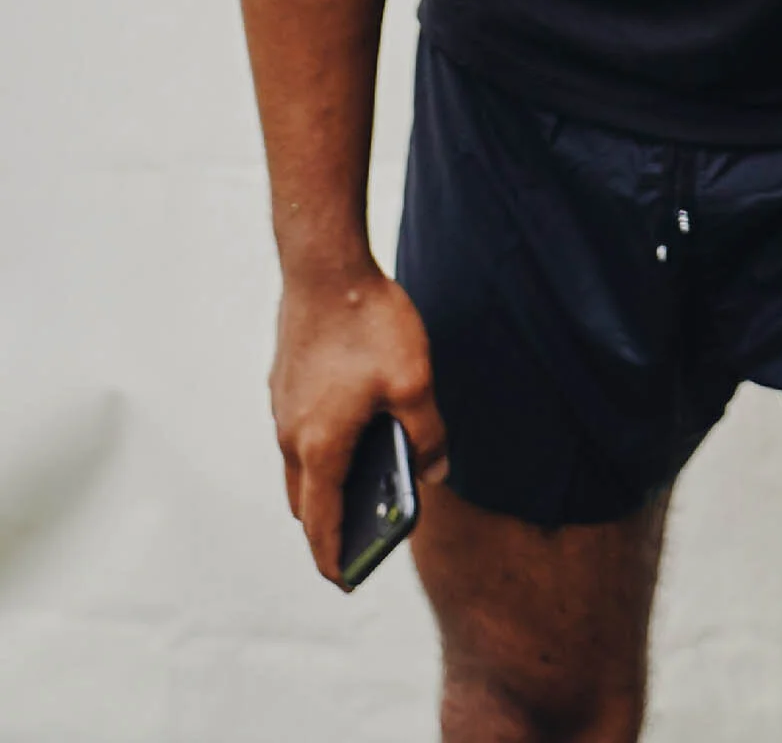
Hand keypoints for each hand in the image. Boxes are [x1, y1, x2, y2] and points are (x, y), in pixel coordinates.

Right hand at [270, 264, 447, 582]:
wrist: (324, 265)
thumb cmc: (370, 324)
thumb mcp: (414, 383)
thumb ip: (427, 435)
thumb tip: (435, 472)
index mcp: (320, 447)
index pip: (319, 524)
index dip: (333, 557)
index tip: (346, 580)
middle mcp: (291, 435)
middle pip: (305, 500)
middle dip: (328, 525)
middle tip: (360, 537)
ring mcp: (282, 407)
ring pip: (300, 465)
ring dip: (324, 484)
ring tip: (364, 487)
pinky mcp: (283, 381)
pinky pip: (299, 432)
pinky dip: (320, 448)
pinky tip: (355, 428)